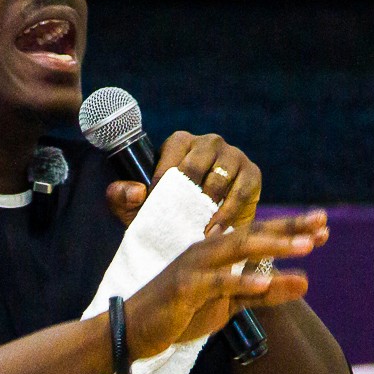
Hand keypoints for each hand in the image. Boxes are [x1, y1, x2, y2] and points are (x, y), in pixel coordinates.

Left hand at [104, 131, 260, 235]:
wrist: (203, 231)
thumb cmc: (167, 212)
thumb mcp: (136, 207)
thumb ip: (121, 196)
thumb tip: (138, 191)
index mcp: (181, 142)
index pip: (173, 152)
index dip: (163, 178)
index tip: (156, 203)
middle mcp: (209, 142)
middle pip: (197, 162)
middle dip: (187, 193)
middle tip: (179, 218)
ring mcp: (233, 156)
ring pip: (220, 176)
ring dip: (208, 206)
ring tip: (198, 229)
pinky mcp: (252, 173)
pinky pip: (241, 190)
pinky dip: (228, 212)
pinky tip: (216, 230)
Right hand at [123, 212, 329, 359]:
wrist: (133, 329)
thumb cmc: (180, 312)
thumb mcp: (228, 303)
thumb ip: (263, 292)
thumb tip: (304, 283)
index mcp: (217, 250)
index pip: (259, 233)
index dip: (291, 228)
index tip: (324, 224)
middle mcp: (208, 250)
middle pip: (253, 233)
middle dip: (289, 227)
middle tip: (322, 224)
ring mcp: (195, 266)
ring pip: (239, 249)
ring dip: (274, 246)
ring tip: (307, 247)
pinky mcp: (185, 287)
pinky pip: (218, 282)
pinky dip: (242, 280)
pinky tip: (267, 279)